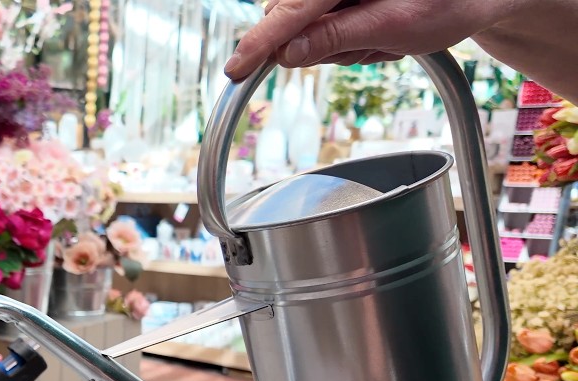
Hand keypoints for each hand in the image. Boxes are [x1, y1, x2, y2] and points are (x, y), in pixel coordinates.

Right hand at [225, 0, 510, 78]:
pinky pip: (317, 18)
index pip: (291, 11)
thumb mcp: (396, 28)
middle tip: (373, 47)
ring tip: (383, 37)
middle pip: (290, 15)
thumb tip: (286, 54)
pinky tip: (375, 29)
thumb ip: (337, 38)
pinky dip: (342, 34)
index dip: (260, 43)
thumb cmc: (449, 1)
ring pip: (302, 21)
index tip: (236, 70)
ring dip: (334, 41)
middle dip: (317, 43)